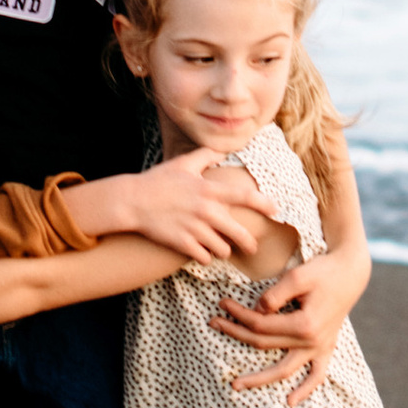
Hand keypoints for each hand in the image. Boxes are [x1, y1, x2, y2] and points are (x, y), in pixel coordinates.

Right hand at [115, 149, 274, 265]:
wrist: (132, 201)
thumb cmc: (158, 181)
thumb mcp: (182, 164)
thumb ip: (205, 156)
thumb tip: (222, 149)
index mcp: (209, 190)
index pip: (245, 197)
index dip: (264, 204)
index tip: (275, 210)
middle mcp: (206, 210)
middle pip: (239, 234)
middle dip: (249, 243)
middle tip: (251, 246)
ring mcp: (194, 229)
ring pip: (222, 249)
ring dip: (222, 250)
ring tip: (219, 247)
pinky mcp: (182, 244)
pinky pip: (204, 258)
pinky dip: (205, 257)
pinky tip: (202, 252)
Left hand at [211, 245, 368, 407]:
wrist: (351, 272)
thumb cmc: (323, 271)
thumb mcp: (297, 276)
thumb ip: (274, 295)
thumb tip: (256, 311)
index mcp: (304, 325)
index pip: (261, 325)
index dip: (239, 315)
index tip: (222, 304)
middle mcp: (312, 341)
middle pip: (265, 344)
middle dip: (236, 333)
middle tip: (214, 323)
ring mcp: (320, 347)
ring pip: (285, 369)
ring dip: (260, 379)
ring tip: (236, 386)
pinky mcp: (326, 347)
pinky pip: (317, 375)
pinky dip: (306, 389)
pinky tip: (290, 401)